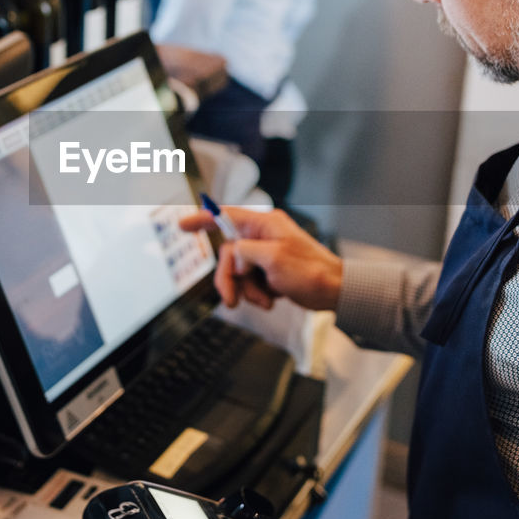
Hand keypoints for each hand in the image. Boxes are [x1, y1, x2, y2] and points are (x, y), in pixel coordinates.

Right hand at [180, 207, 341, 312]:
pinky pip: (250, 282)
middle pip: (229, 255)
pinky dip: (257, 294)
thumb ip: (244, 251)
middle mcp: (263, 236)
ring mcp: (267, 254)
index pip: (226, 216)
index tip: (182, 225)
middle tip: (232, 300)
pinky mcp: (270, 270)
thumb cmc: (311, 272)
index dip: (202, 220)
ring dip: (246, 290)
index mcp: (265, 224)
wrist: (335, 292)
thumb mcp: (273, 258)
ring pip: (238, 272)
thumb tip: (234, 256)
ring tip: (264, 301)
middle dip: (230, 279)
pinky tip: (272, 300)